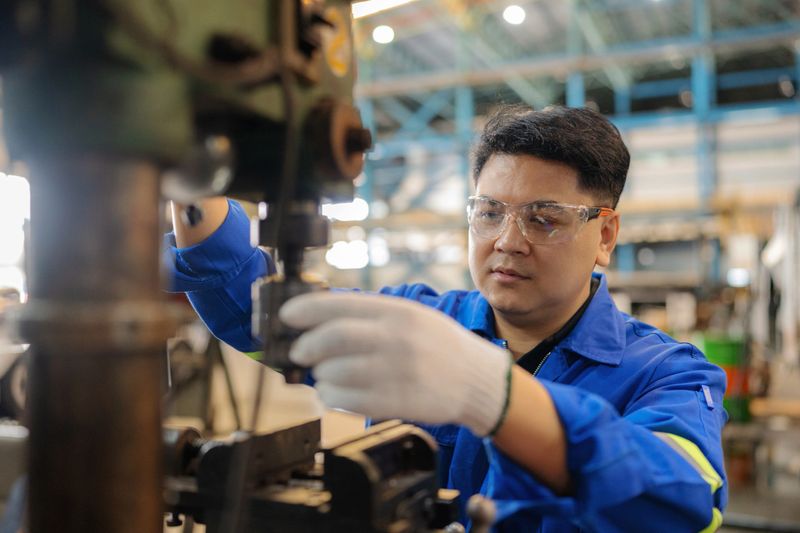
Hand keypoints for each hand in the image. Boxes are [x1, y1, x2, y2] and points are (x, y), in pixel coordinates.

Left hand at [280, 292, 512, 435]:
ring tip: (324, 375)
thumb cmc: (437, 345)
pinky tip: (335, 393)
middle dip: (305, 346)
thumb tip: (318, 318)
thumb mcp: (410, 316)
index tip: (285, 316)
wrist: (477, 380)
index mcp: (397, 311)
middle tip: (299, 352)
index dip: (304, 310)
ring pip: (334, 372)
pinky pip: (346, 400)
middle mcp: (396, 338)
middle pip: (331, 338)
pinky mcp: (397, 402)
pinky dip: (331, 397)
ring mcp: (397, 371)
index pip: (339, 305)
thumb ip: (370, 315)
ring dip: (319, 375)